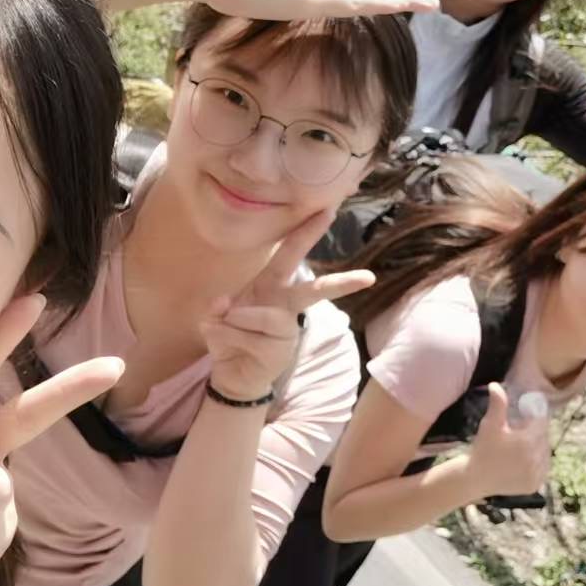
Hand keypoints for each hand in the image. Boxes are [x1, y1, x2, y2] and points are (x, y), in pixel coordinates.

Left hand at [203, 210, 375, 401]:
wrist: (231, 374)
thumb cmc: (230, 334)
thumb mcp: (217, 314)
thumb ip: (220, 306)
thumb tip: (226, 306)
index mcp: (272, 285)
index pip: (290, 253)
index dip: (306, 232)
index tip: (327, 211)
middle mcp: (286, 305)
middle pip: (314, 291)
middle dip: (340, 283)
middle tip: (368, 278)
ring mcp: (287, 330)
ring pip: (262, 317)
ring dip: (233, 321)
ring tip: (222, 325)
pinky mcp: (281, 351)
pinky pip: (248, 337)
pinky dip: (227, 337)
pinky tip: (227, 346)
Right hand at [468, 383, 550, 498]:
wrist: (476, 478)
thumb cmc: (483, 449)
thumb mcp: (490, 425)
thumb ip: (498, 404)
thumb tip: (495, 385)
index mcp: (529, 442)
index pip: (541, 422)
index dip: (534, 416)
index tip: (525, 415)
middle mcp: (537, 459)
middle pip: (543, 437)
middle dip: (535, 431)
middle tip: (521, 430)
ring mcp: (537, 474)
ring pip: (544, 453)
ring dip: (537, 447)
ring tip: (521, 445)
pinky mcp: (535, 485)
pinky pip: (542, 468)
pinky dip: (536, 463)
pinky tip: (524, 459)